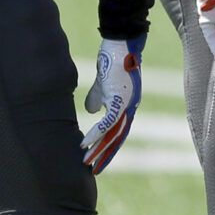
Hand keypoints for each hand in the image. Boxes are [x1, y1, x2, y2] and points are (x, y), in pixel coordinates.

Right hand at [80, 40, 141, 172]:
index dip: (107, 145)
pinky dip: (96, 134)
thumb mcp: (102, 85)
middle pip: (118, 138)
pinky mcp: (120, 99)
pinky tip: (85, 143)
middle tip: (94, 171)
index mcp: (126, 105)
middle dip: (105, 155)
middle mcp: (130, 108)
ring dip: (99, 149)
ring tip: (86, 162)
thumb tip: (90, 112)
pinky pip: (108, 122)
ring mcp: (127, 104)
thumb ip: (97, 99)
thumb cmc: (113, 61)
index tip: (97, 159)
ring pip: (113, 134)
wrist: (121, 43)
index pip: (118, 131)